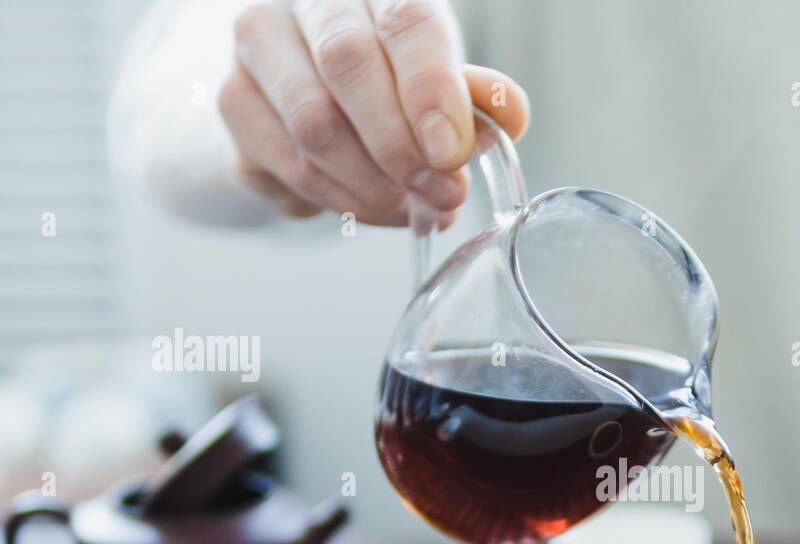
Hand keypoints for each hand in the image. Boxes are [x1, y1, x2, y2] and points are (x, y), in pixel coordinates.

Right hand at [217, 0, 528, 225]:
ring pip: (312, 126)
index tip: (452, 152)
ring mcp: (256, 46)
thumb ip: (475, 95)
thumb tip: (509, 112)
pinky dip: (340, 201)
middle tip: (442, 193)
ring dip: (373, 185)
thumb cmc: (387, 78)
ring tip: (413, 208)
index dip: (432, 88)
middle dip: (402, 146)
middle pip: (347, 64)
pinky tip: (373, 208)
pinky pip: (288, 166)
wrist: (302, 89)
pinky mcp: (232, 102)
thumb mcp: (440, 77)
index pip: (404, 19)